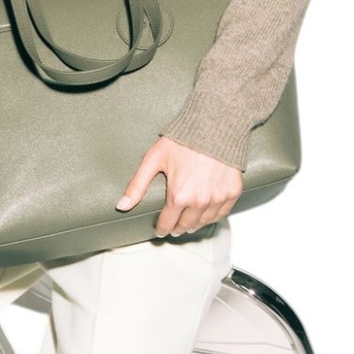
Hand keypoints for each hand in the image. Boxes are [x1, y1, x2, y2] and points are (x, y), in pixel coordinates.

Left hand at [115, 135, 242, 234]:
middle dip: (177, 227)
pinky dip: (212, 216)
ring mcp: (217, 198)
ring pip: (203, 223)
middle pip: (185, 226)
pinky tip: (205, 213)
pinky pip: (221, 214)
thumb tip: (122, 206)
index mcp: (179, 195)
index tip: (160, 229)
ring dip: (194, 224)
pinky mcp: (232, 192)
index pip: (167, 224)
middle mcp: (199, 201)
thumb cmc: (184, 139)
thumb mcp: (154, 160)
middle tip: (173, 226)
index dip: (161, 228)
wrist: (215, 124)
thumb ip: (137, 185)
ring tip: (187, 221)